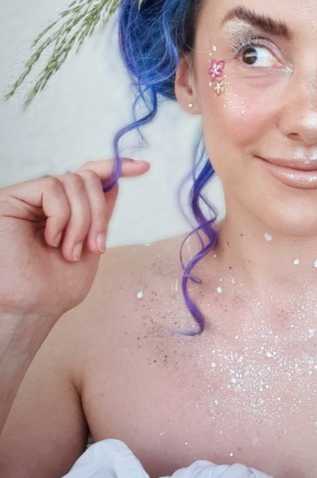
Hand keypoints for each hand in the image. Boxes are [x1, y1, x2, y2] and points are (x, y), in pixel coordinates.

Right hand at [0, 158, 149, 317]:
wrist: (29, 310)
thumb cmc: (53, 289)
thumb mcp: (90, 248)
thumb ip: (100, 216)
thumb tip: (114, 184)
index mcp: (65, 210)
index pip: (89, 176)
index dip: (115, 167)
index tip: (142, 167)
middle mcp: (45, 201)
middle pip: (87, 178)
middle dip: (99, 213)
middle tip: (95, 247)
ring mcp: (29, 198)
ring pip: (73, 181)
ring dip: (81, 221)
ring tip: (70, 251)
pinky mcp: (13, 198)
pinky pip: (52, 188)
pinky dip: (61, 216)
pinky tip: (52, 239)